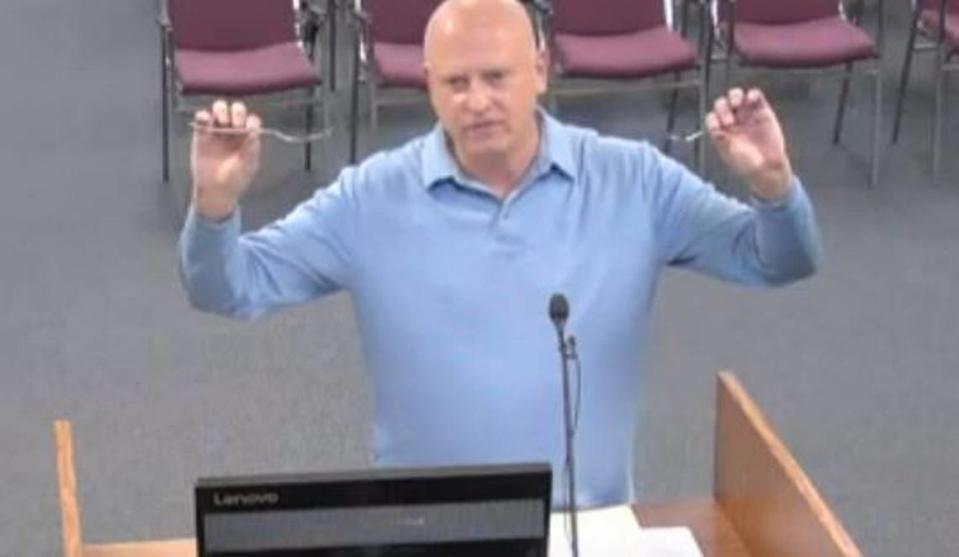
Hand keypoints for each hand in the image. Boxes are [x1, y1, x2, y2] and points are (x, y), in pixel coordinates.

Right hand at [191, 100, 261, 219]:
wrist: (215, 191)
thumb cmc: (235, 180)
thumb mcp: (248, 166)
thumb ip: (251, 149)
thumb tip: (254, 132)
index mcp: (248, 137)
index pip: (252, 120)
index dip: (250, 120)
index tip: (247, 128)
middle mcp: (234, 131)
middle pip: (237, 110)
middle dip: (236, 112)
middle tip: (233, 124)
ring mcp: (218, 131)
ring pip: (220, 109)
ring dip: (221, 110)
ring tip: (221, 122)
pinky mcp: (202, 134)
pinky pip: (202, 118)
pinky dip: (203, 115)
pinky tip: (205, 121)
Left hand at [706, 88, 793, 199]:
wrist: (768, 167)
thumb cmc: (747, 164)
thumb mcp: (731, 154)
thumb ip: (723, 141)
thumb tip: (716, 130)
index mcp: (721, 130)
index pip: (712, 117)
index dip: (713, 118)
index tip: (719, 127)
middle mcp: (732, 120)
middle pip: (722, 104)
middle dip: (723, 108)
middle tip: (730, 121)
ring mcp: (747, 115)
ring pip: (737, 96)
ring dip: (735, 96)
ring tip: (737, 104)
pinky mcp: (762, 111)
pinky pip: (756, 96)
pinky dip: (752, 94)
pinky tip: (751, 99)